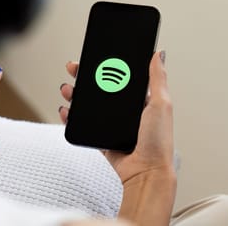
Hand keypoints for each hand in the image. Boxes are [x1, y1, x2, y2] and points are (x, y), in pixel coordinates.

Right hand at [59, 52, 173, 182]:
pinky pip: (84, 125)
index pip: (121, 76)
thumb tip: (159, 54)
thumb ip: (158, 79)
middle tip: (74, 69)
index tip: (94, 57)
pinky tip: (66, 111)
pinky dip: (72, 118)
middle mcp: (127, 112)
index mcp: (142, 100)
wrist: (145, 173)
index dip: (106, 65)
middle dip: (85, 77)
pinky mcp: (103, 139)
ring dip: (76, 95)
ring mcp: (114, 125)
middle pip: (101, 89)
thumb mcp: (161, 104)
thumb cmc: (159, 141)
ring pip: (90, 105)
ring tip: (67, 90)